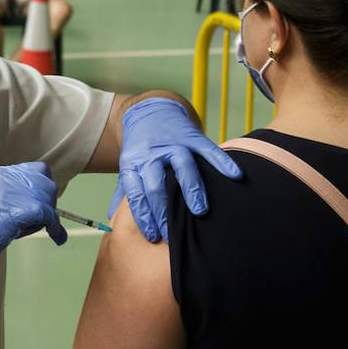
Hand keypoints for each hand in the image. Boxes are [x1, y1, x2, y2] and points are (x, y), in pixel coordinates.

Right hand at [0, 162, 64, 285]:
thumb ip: (12, 199)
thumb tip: (37, 205)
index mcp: (1, 175)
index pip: (37, 170)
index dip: (43, 188)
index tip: (42, 204)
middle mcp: (8, 178)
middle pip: (46, 182)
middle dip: (49, 202)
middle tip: (44, 221)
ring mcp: (12, 193)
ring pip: (48, 198)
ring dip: (49, 215)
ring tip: (40, 230)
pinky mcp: (17, 211)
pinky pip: (48, 215)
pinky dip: (56, 228)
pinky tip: (57, 238)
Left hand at [107, 98, 241, 242]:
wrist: (150, 112)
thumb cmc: (141, 149)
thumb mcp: (129, 167)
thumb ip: (124, 193)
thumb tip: (113, 220)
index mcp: (133, 164)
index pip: (135, 194)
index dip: (143, 216)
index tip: (152, 236)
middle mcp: (152, 155)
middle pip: (156, 184)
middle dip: (163, 211)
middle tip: (173, 233)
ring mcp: (173, 145)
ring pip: (182, 167)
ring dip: (191, 189)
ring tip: (200, 211)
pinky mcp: (193, 137)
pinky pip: (209, 150)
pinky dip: (222, 162)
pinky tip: (234, 176)